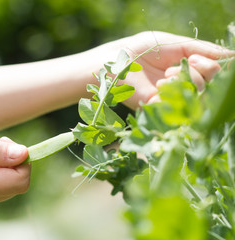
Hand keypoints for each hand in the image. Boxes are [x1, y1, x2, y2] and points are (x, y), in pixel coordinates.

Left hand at [118, 31, 232, 108]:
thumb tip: (232, 56)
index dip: (212, 67)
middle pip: (213, 88)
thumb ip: (205, 50)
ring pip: (200, 98)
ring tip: (166, 74)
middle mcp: (186, 87)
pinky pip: (180, 108)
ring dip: (187, 82)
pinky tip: (160, 85)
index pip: (217, 74)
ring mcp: (173, 100)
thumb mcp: (177, 45)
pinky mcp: (160, 110)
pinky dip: (173, 93)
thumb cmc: (143, 49)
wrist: (116, 60)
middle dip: (200, 74)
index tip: (193, 58)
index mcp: (192, 70)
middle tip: (178, 65)